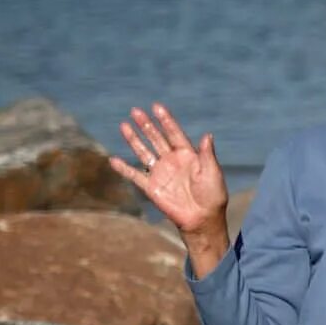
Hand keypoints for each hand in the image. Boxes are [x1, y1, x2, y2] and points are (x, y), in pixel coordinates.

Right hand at [111, 103, 226, 237]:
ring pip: (144, 152)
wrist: (203, 218)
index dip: (166, 120)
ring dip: (134, 140)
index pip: (174, 133)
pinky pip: (135, 175)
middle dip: (146, 125)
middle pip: (156, 138)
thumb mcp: (212, 172)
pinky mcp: (152, 187)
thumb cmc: (212, 195)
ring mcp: (161, 173)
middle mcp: (172, 160)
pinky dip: (124, 169)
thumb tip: (207, 135)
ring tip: (124, 125)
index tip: (157, 106)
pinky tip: (113, 160)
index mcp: (187, 154)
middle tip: (135, 111)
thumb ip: (207, 154)